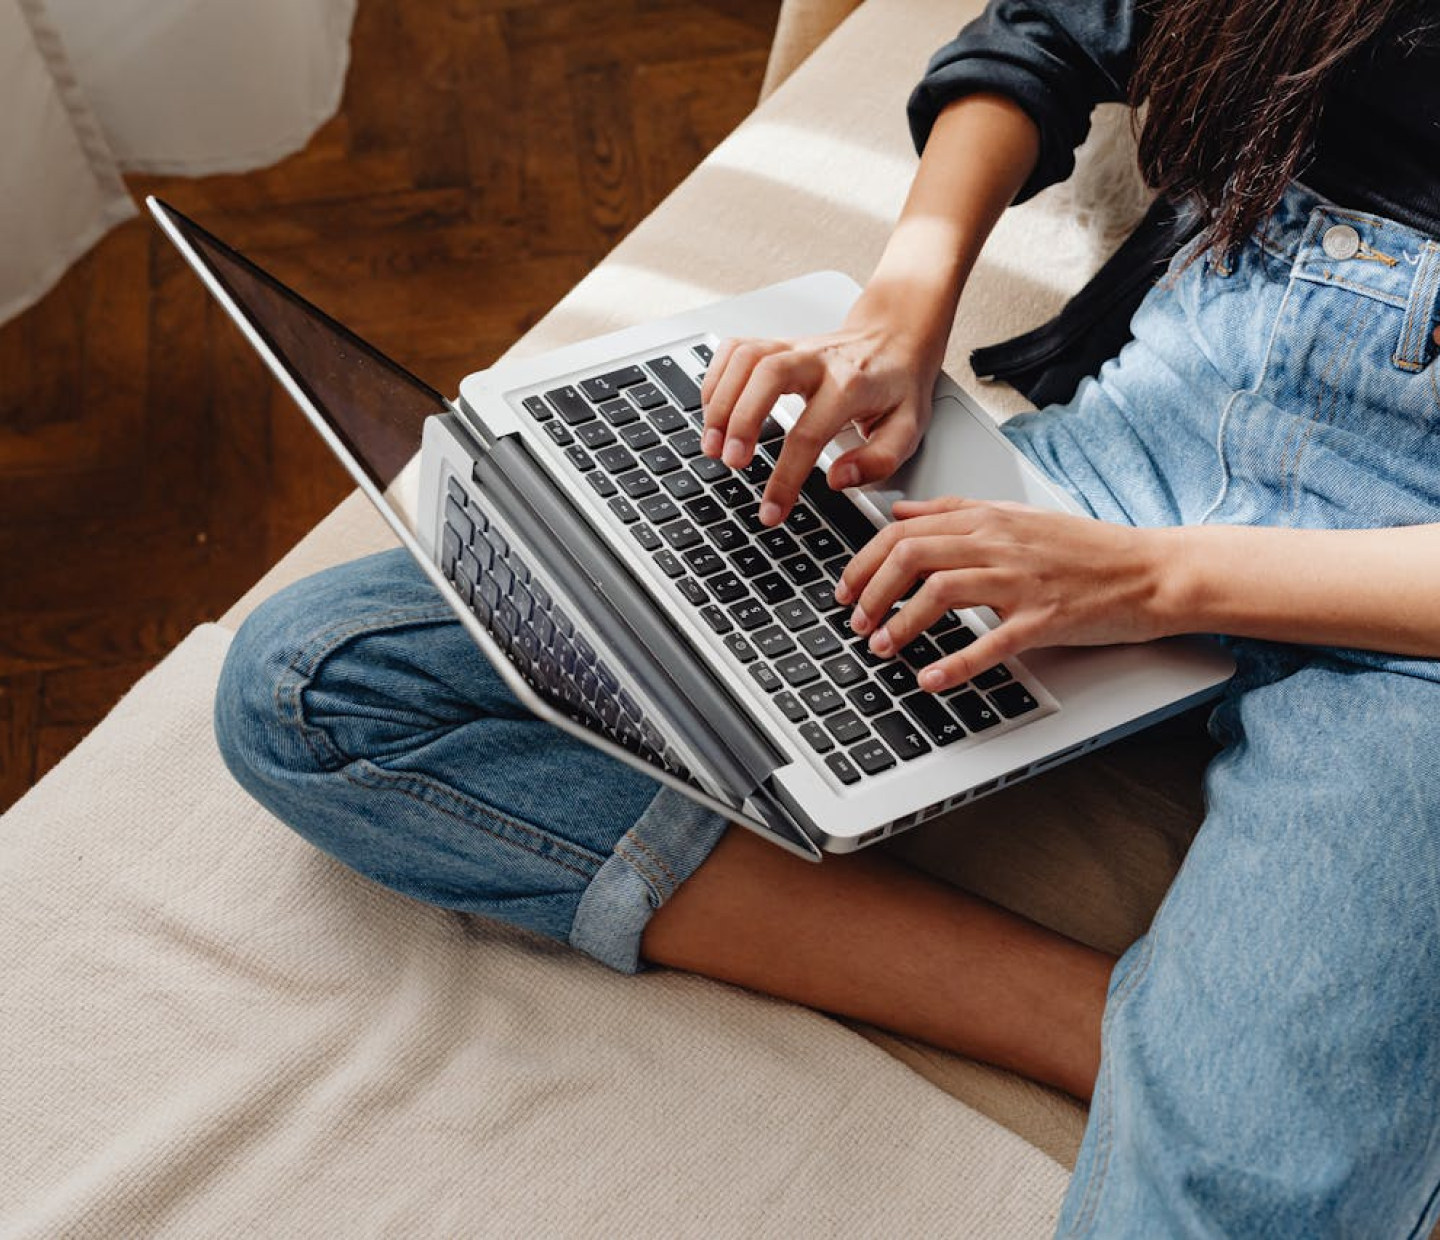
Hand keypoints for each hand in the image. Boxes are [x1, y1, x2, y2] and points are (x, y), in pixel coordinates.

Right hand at [698, 298, 941, 526]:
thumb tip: (837, 480)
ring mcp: (793, 347)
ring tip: (712, 444)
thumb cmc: (898, 385)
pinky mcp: (776, 343)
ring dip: (720, 400)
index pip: (810, 433)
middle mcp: (818, 360)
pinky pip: (735, 350)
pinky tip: (713, 411)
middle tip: (730, 462)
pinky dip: (716, 379)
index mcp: (852, 385)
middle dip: (741, 420)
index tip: (771, 510)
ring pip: (745, 358)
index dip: (786, 477)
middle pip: (767, 376)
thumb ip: (878, 460)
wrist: (897, 337)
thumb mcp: (908, 429)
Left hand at [834, 497, 1169, 690]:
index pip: (905, 530)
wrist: (1151, 570)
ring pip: (941, 590)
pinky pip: (991, 642)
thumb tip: (900, 512)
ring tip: (881, 647)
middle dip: (871, 590)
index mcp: (988, 518)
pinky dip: (954, 663)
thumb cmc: (1087, 549)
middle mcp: (1000, 542)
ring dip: (900, 622)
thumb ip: (954, 512)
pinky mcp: (1045, 618)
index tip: (846, 587)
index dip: (864, 560)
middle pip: (911, 554)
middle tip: (853, 620)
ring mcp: (1022, 580)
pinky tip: (929, 678)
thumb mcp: (1015, 516)